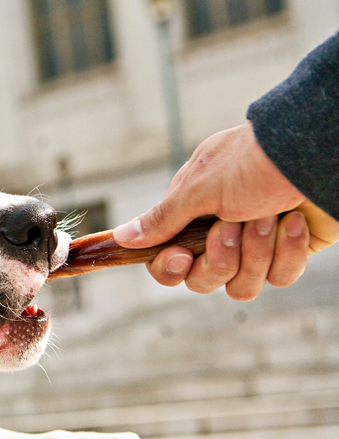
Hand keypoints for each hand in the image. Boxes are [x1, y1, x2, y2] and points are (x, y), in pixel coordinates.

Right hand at [113, 122, 338, 299]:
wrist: (318, 152)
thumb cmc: (255, 162)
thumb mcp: (199, 188)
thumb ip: (161, 219)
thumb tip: (120, 237)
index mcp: (193, 214)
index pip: (167, 262)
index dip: (171, 268)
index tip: (180, 255)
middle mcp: (221, 233)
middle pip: (201, 281)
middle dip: (219, 258)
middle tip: (233, 225)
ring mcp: (256, 245)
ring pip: (240, 285)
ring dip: (255, 252)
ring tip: (270, 215)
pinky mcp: (290, 253)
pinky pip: (278, 278)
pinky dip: (285, 252)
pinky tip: (292, 221)